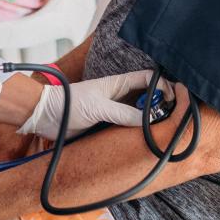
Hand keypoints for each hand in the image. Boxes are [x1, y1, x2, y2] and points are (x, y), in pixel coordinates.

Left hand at [18, 70, 159, 140]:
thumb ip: (123, 113)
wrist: (47, 116)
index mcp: (119, 84)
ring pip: (140, 114)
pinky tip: (144, 139)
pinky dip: (138, 132)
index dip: (163, 85)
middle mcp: (119, 96)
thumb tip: (149, 120)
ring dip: (150, 120)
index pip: (148, 79)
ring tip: (162, 131)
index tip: (173, 99)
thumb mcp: (99, 107)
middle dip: (160, 105)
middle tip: (170, 119)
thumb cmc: (70, 103)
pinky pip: (128, 128)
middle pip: (147, 97)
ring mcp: (114, 111)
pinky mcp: (108, 125)